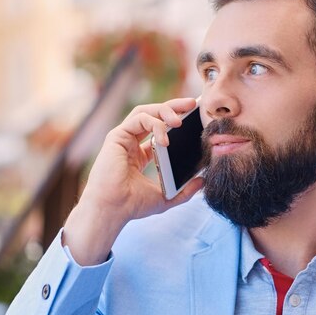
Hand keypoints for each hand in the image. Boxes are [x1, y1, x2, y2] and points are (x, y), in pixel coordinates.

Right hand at [63, 98, 203, 264]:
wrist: (113, 210)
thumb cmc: (133, 206)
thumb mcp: (166, 197)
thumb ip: (185, 190)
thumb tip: (203, 182)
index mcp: (140, 154)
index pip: (159, 128)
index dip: (176, 120)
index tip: (195, 116)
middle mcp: (131, 142)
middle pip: (153, 114)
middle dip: (173, 106)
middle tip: (192, 104)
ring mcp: (123, 138)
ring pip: (145, 111)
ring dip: (165, 111)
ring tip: (180, 121)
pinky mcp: (117, 136)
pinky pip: (139, 119)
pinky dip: (155, 124)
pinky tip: (165, 138)